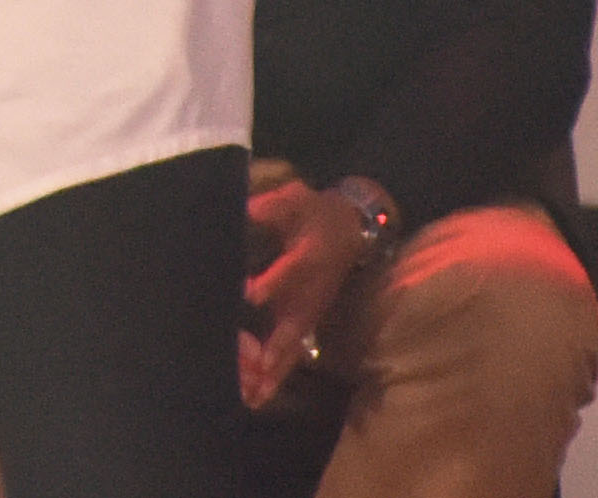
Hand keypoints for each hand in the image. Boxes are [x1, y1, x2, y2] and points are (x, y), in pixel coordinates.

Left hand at [239, 172, 377, 407]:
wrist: (353, 229)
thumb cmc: (315, 212)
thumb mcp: (294, 200)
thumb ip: (272, 206)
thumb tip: (244, 209)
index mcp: (310, 255)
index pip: (291, 271)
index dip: (272, 282)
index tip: (249, 293)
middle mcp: (312, 291)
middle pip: (293, 324)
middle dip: (271, 350)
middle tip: (249, 375)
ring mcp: (311, 310)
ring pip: (292, 345)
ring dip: (273, 372)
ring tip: (252, 397)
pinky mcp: (307, 319)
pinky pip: (292, 349)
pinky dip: (277, 371)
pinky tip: (260, 392)